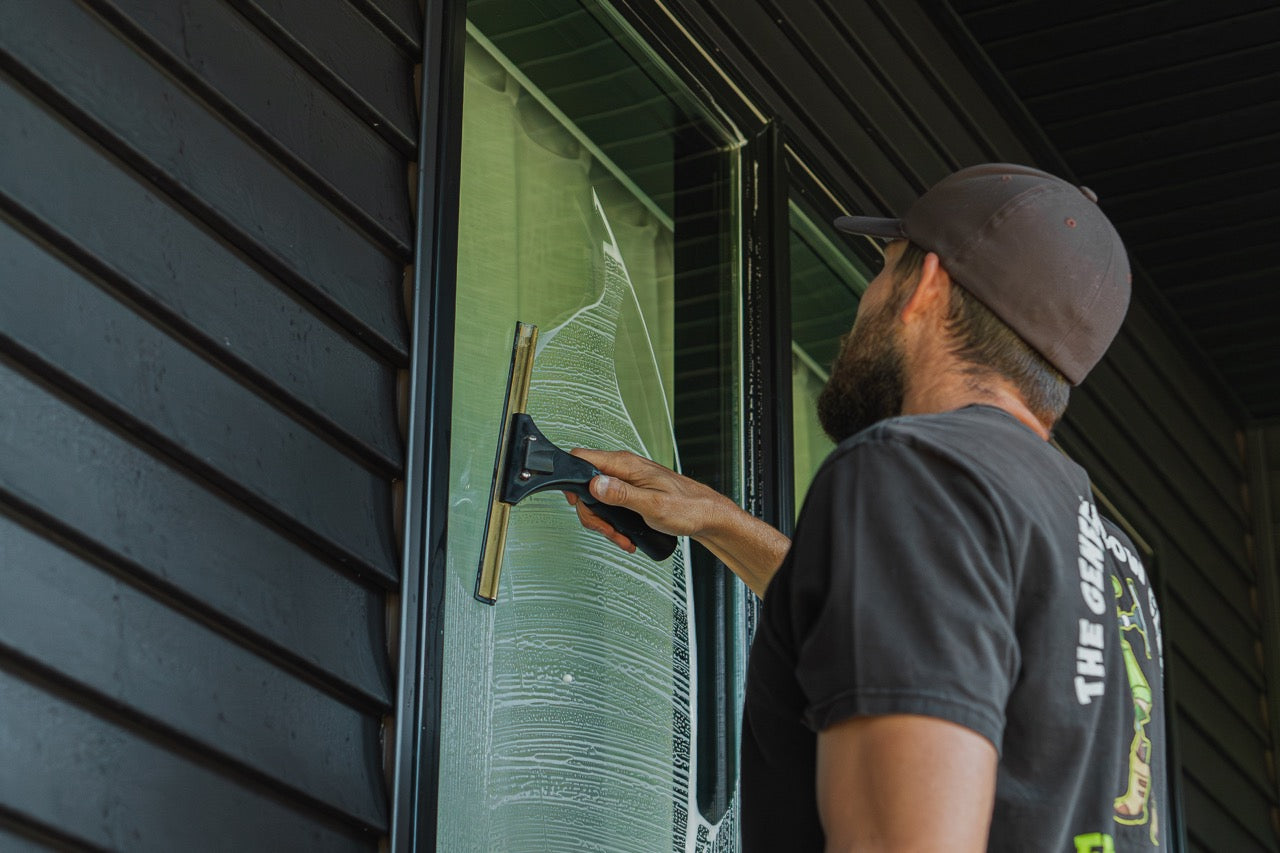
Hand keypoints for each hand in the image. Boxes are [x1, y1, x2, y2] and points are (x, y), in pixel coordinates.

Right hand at [564, 448, 733, 550]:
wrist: (707, 516)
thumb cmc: (688, 508)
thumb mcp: (652, 505)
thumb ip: (621, 494)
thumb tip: (595, 484)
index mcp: (626, 465)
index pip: (582, 458)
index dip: (571, 480)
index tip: (578, 503)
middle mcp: (625, 469)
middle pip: (586, 485)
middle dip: (592, 513)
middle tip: (607, 530)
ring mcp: (628, 480)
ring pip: (598, 499)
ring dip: (604, 523)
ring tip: (621, 537)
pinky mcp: (632, 492)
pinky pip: (612, 505)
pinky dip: (614, 523)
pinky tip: (625, 535)